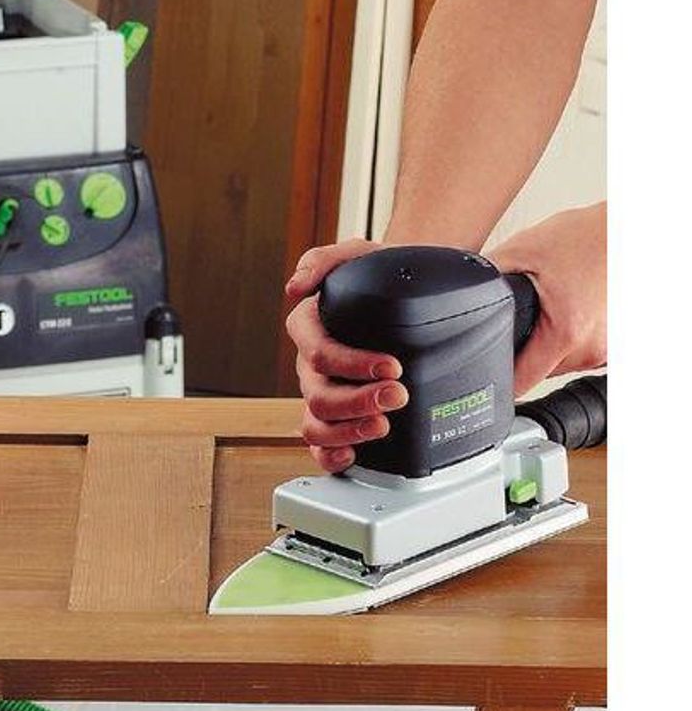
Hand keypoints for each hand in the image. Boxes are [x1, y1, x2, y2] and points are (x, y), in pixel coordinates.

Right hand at [285, 239, 409, 472]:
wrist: (416, 291)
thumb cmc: (384, 273)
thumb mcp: (357, 254)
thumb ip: (325, 260)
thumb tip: (295, 286)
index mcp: (310, 327)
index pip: (318, 352)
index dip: (351, 363)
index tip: (392, 364)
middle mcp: (312, 364)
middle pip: (319, 394)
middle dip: (358, 400)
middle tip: (398, 395)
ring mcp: (323, 391)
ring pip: (316, 424)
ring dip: (348, 430)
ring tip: (383, 425)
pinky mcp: (340, 415)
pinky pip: (320, 444)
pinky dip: (330, 455)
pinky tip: (352, 455)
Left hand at [487, 202, 605, 393]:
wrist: (624, 232)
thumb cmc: (584, 237)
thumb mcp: (522, 250)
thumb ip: (487, 275)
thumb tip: (459, 288)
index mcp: (566, 333)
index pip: (522, 381)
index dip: (496, 378)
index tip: (482, 374)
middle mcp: (591, 349)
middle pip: (540, 371)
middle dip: (523, 349)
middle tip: (522, 317)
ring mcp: (607, 349)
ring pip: (561, 362)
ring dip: (548, 343)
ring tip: (550, 307)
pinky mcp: (615, 342)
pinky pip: (580, 351)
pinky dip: (568, 336)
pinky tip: (567, 309)